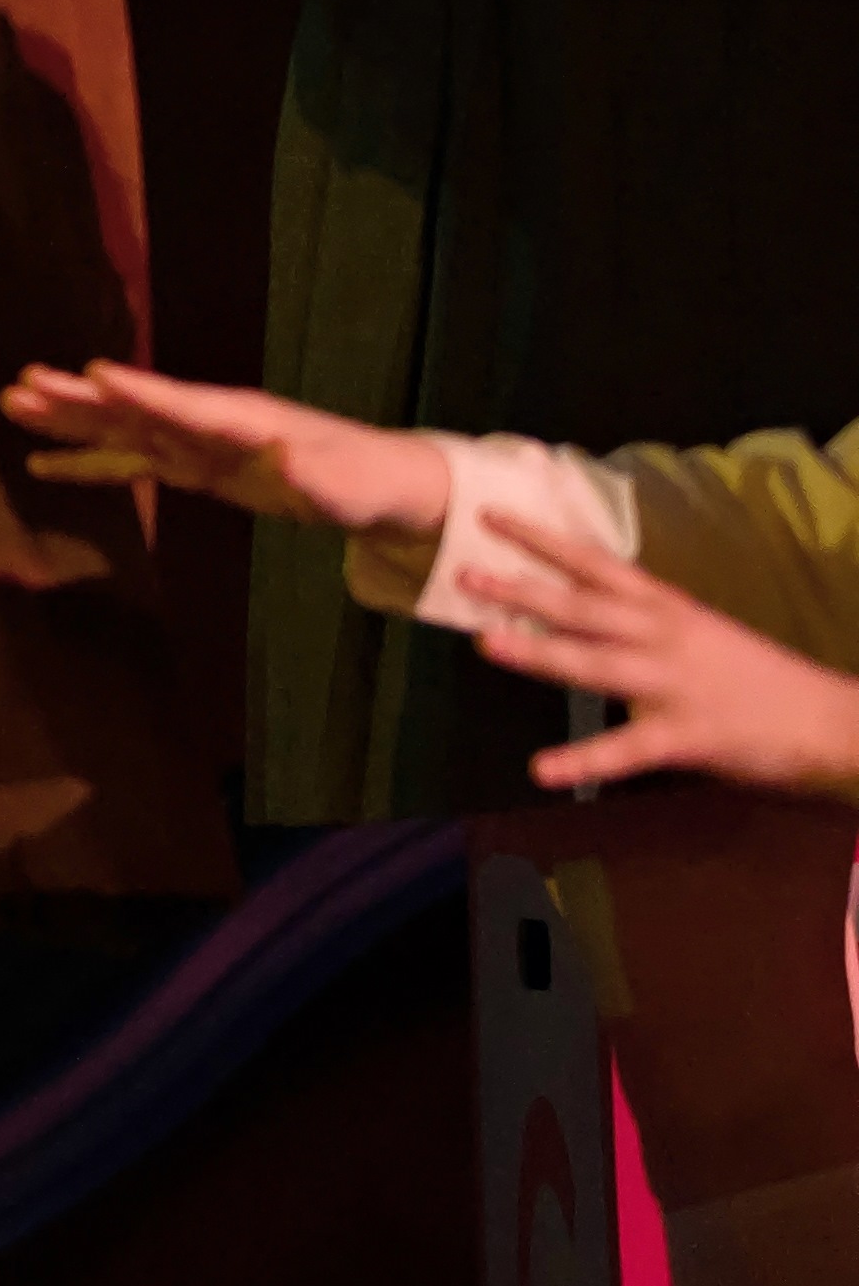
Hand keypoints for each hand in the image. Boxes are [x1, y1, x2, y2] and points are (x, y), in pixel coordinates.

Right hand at [0, 355, 453, 536]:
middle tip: (23, 382)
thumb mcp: (345, 486)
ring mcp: (194, 443)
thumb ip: (311, 474)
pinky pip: (128, 462)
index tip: (94, 373)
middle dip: (80, 399)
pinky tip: (41, 464)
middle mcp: (208, 423)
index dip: (141, 391)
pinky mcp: (190, 466)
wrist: (373, 482)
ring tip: (15, 404)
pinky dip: (85, 463)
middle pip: (134, 408)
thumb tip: (284, 463)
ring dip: (69, 420)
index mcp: (242, 420)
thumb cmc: (362, 482)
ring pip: (120, 429)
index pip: (183, 405)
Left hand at [455, 512, 858, 803]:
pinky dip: (583, 760)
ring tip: (486, 645)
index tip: (491, 516)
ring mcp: (673, 684)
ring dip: (539, 654)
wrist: (830, 720)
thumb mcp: (699, 631)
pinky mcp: (687, 735)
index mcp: (667, 608)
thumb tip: (585, 608)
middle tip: (463, 573)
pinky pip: (626, 750)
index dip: (542, 540)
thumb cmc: (757, 677)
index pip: (595, 564)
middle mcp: (664, 636)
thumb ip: (645, 620)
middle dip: (521, 589)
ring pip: (595, 664)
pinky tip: (541, 769)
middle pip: (582, 607)